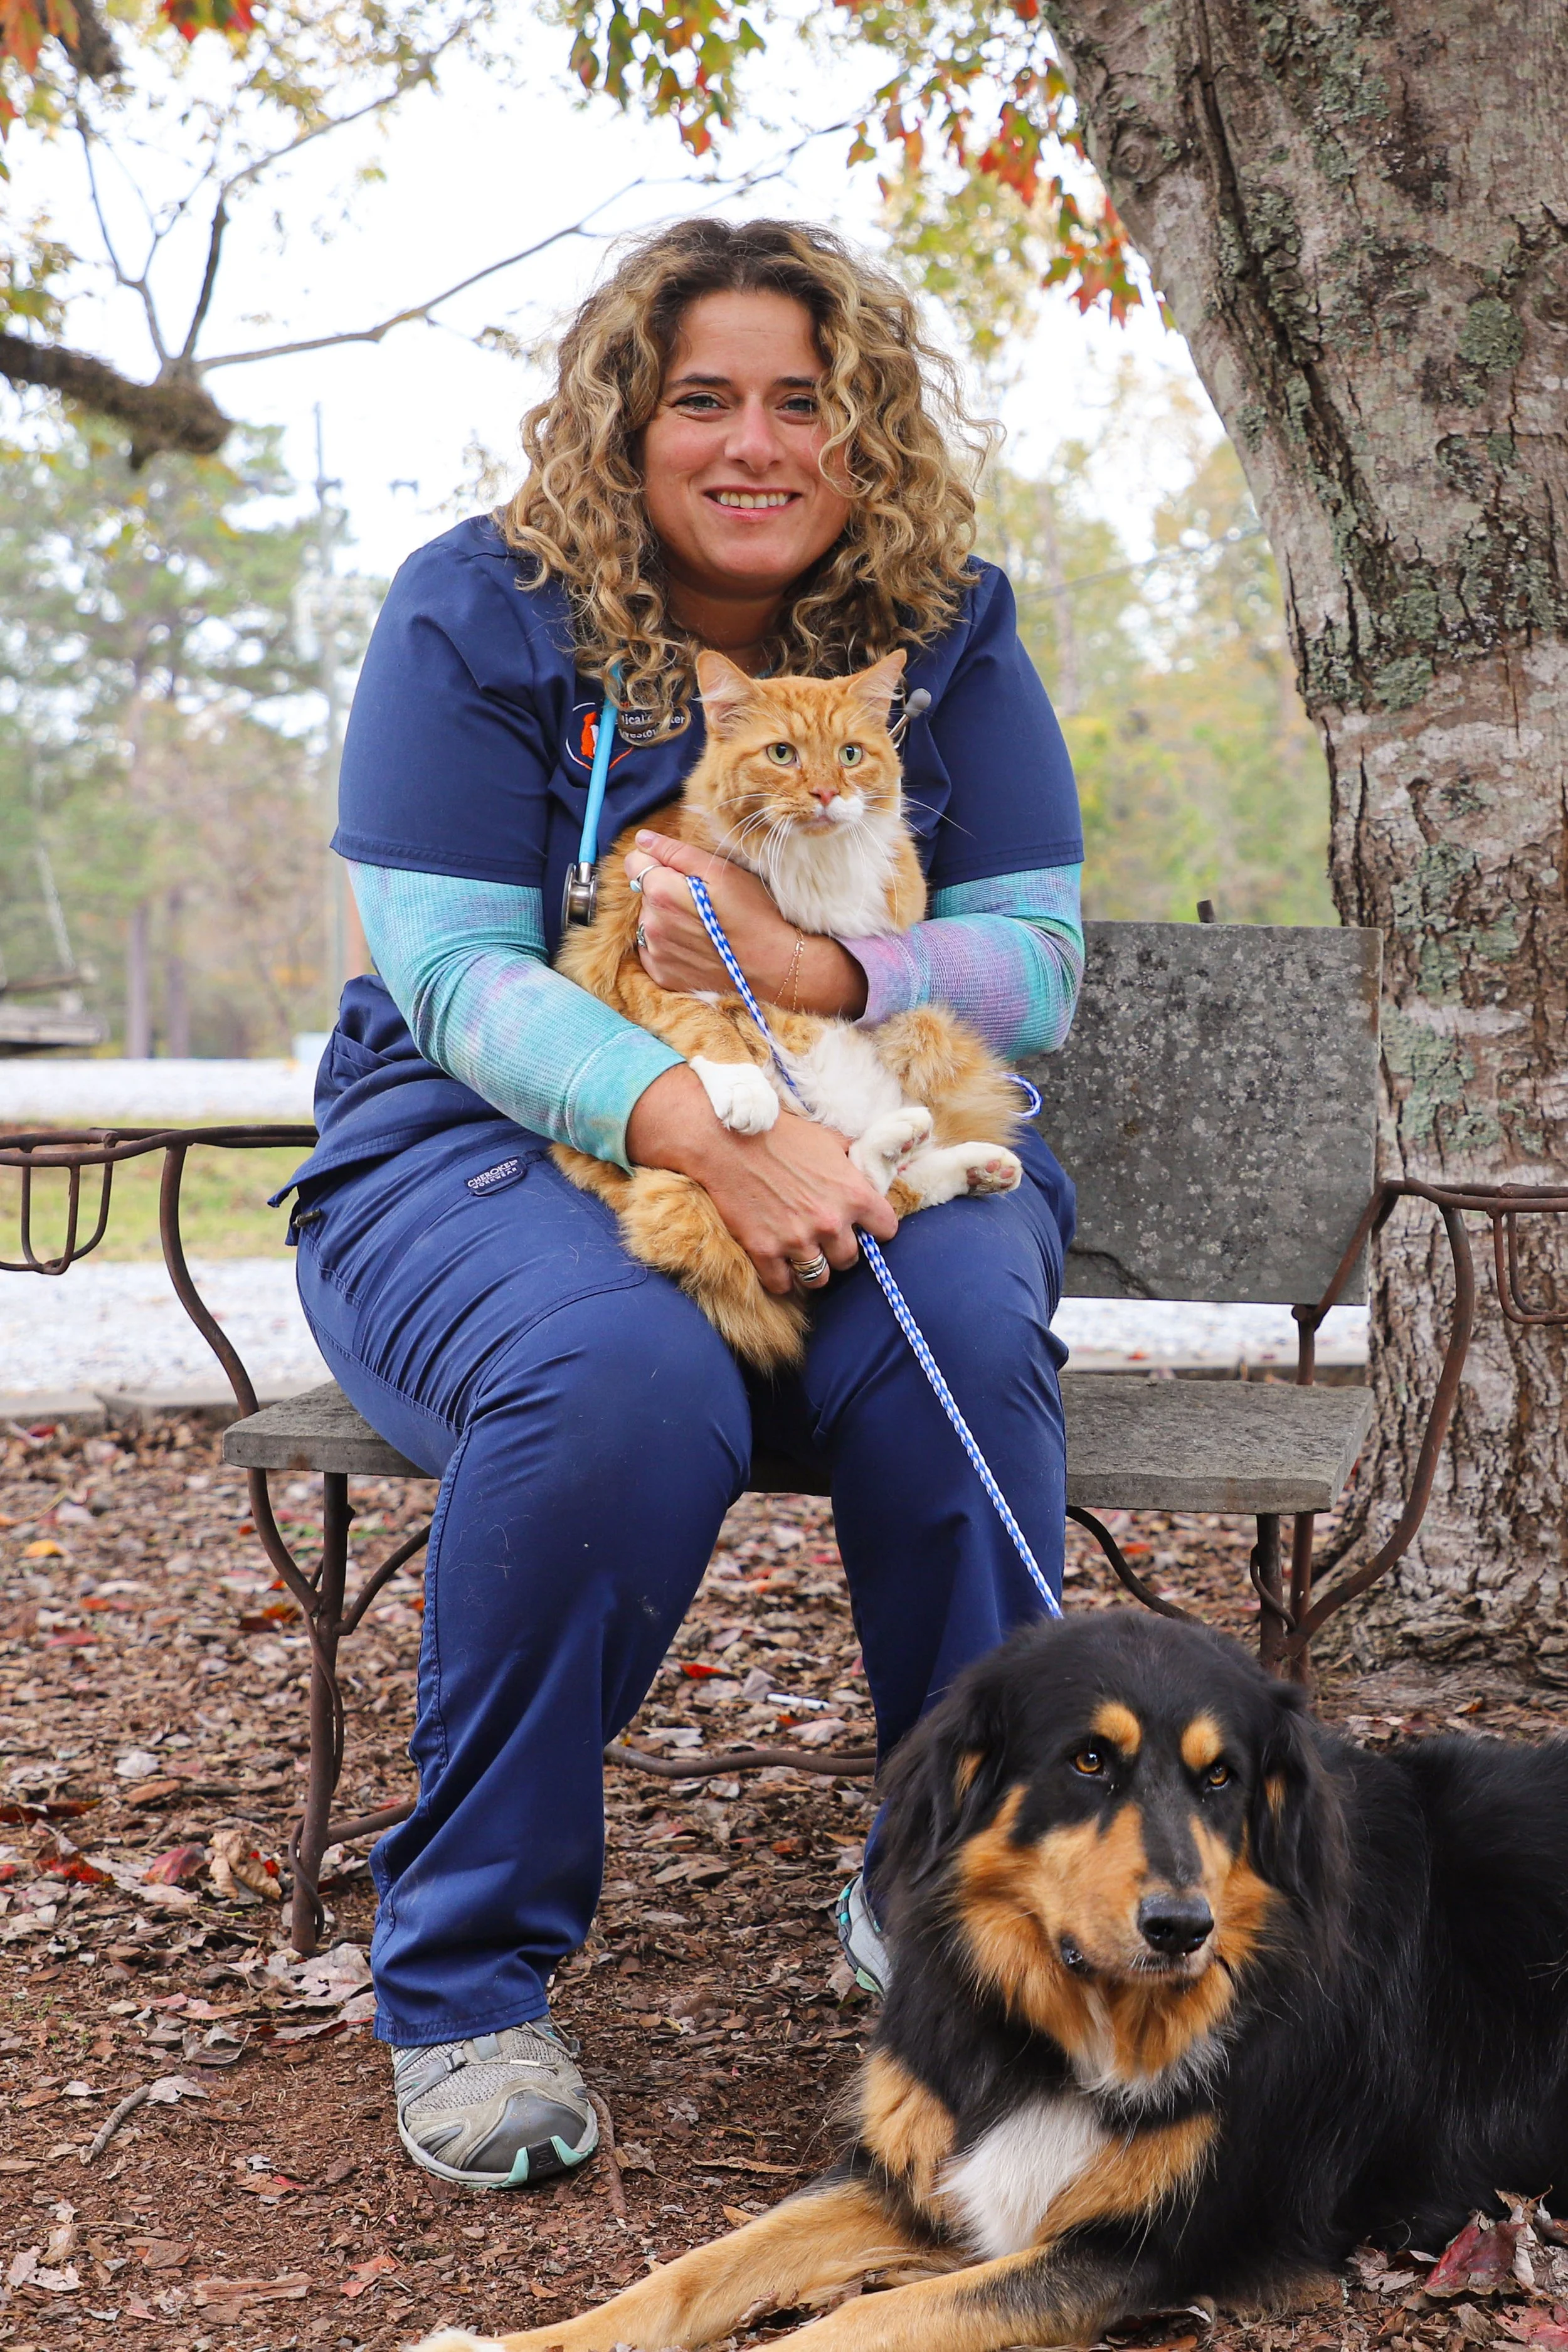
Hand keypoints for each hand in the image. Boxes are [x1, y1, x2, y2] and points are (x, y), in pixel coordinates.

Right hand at [625, 1065, 897, 1294]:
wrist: (726, 1139)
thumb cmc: (780, 1134)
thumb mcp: (829, 1139)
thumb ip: (853, 1164)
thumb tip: (867, 1174)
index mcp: (854, 1194)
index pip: (887, 1229)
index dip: (876, 1228)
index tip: (863, 1225)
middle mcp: (830, 1222)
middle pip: (851, 1259)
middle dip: (839, 1249)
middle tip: (824, 1237)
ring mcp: (797, 1240)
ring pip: (819, 1278)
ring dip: (813, 1267)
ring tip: (802, 1253)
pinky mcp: (764, 1251)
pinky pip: (782, 1284)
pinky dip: (781, 1277)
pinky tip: (777, 1262)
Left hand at [627, 832, 866, 1016]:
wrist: (773, 964)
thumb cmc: (752, 912)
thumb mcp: (720, 871)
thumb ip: (675, 852)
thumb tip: (642, 839)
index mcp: (661, 892)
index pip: (635, 862)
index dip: (658, 861)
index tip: (683, 871)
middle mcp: (650, 924)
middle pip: (644, 893)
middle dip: (665, 890)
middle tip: (701, 901)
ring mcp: (655, 953)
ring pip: (648, 921)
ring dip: (666, 918)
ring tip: (701, 925)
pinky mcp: (662, 975)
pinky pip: (652, 950)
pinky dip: (667, 945)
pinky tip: (695, 945)